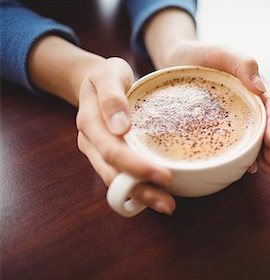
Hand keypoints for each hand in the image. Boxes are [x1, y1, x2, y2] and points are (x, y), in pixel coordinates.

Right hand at [75, 57, 174, 214]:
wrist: (93, 80)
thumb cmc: (106, 75)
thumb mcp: (109, 74)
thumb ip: (112, 97)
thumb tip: (121, 127)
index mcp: (90, 123)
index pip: (112, 151)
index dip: (136, 167)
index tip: (164, 176)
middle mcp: (91, 143)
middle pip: (114, 174)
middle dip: (141, 191)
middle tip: (169, 204)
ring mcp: (98, 153)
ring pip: (116, 181)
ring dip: (140, 196)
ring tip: (167, 205)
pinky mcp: (108, 157)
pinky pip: (121, 177)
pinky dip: (138, 188)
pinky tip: (158, 193)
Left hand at [162, 41, 269, 173]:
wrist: (175, 59)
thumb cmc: (198, 54)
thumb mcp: (219, 53)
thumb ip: (241, 64)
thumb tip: (261, 89)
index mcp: (253, 85)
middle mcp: (249, 101)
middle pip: (266, 125)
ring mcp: (236, 114)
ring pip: (254, 136)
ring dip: (262, 154)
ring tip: (265, 170)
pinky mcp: (222, 124)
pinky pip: (236, 140)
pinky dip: (244, 154)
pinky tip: (245, 167)